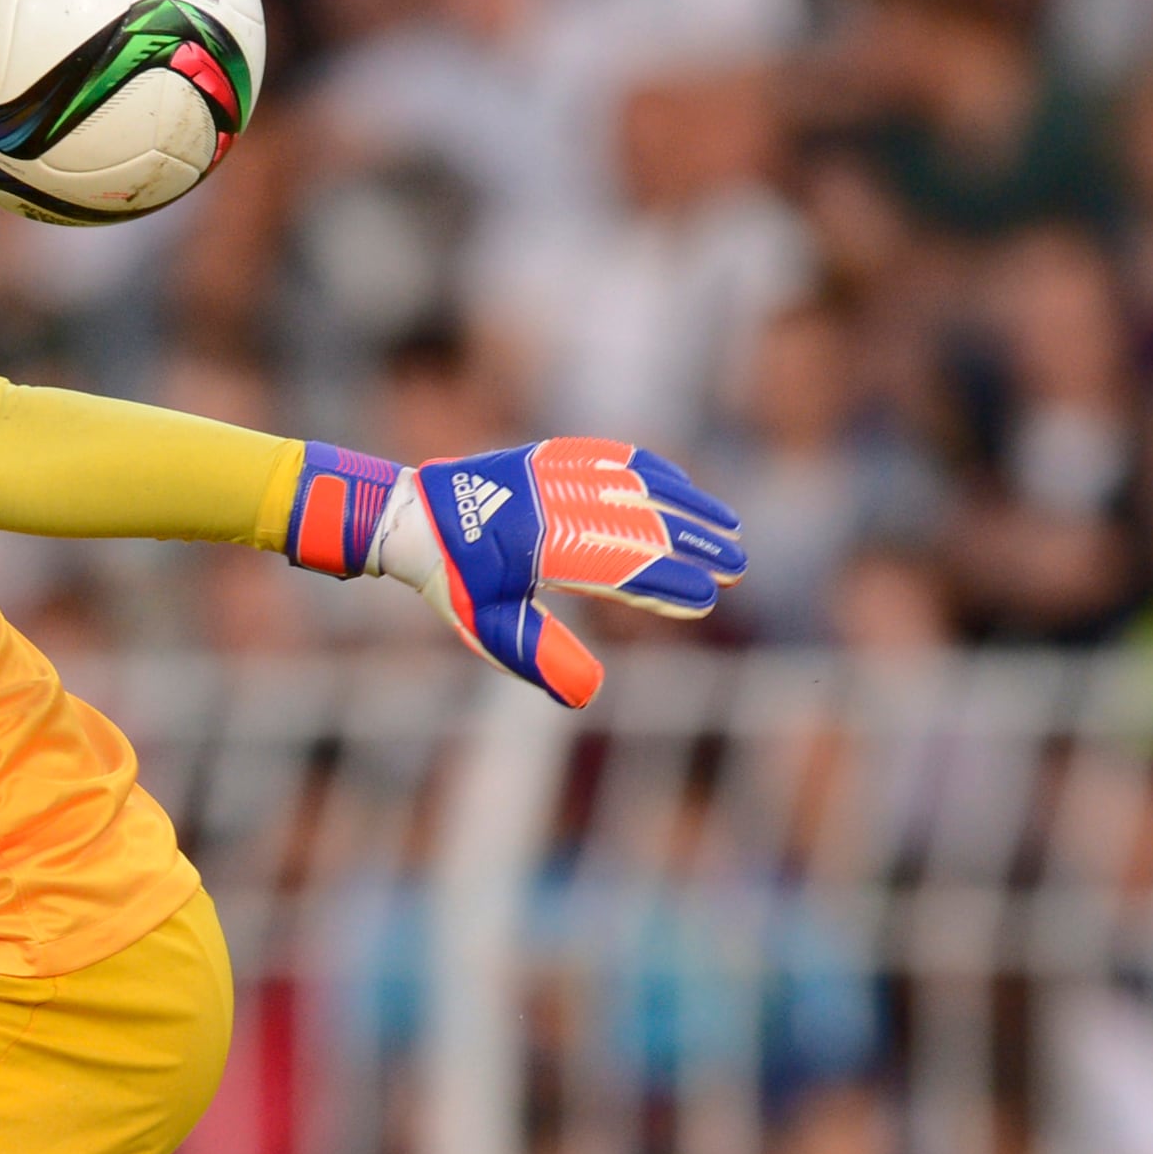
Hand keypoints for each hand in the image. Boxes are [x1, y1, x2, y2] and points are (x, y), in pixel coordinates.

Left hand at [366, 439, 742, 709]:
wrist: (414, 520)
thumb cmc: (456, 583)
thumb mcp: (493, 629)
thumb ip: (543, 657)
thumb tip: (589, 696)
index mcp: (540, 549)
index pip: (621, 567)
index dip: (668, 583)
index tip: (708, 598)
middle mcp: (552, 505)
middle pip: (640, 523)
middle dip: (694, 544)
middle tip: (737, 565)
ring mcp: (553, 475)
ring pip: (635, 484)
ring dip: (686, 504)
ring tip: (727, 526)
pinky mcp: (550, 457)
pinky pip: (610, 457)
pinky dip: (651, 470)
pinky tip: (680, 485)